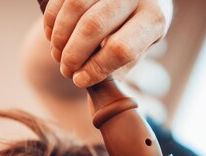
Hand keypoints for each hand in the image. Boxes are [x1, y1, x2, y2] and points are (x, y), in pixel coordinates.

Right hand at [42, 0, 172, 86]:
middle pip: (94, 26)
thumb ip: (117, 68)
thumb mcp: (137, 51)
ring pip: (76, 6)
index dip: (96, 68)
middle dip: (74, 54)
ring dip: (60, 36)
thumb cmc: (136, 32)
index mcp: (154, 19)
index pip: (121, 48)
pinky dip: (52, 19)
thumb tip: (91, 97)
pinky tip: (52, 36)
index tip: (80, 81)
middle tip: (66, 71)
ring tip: (57, 55)